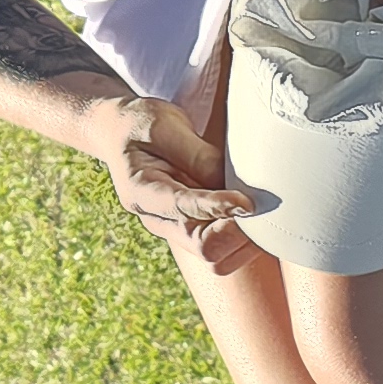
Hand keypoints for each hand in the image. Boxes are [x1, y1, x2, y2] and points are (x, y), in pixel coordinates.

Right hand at [92, 79, 255, 275]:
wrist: (121, 134)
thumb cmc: (141, 125)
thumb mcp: (165, 126)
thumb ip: (199, 156)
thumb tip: (235, 186)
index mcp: (141, 191)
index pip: (183, 208)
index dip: (218, 207)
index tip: (247, 202)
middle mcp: (158, 219)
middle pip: (203, 248)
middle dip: (237, 233)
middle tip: (261, 208)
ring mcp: (176, 228)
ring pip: (217, 259)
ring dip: (244, 242)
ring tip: (261, 211)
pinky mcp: (192, 228)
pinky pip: (223, 251)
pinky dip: (244, 241)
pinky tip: (254, 215)